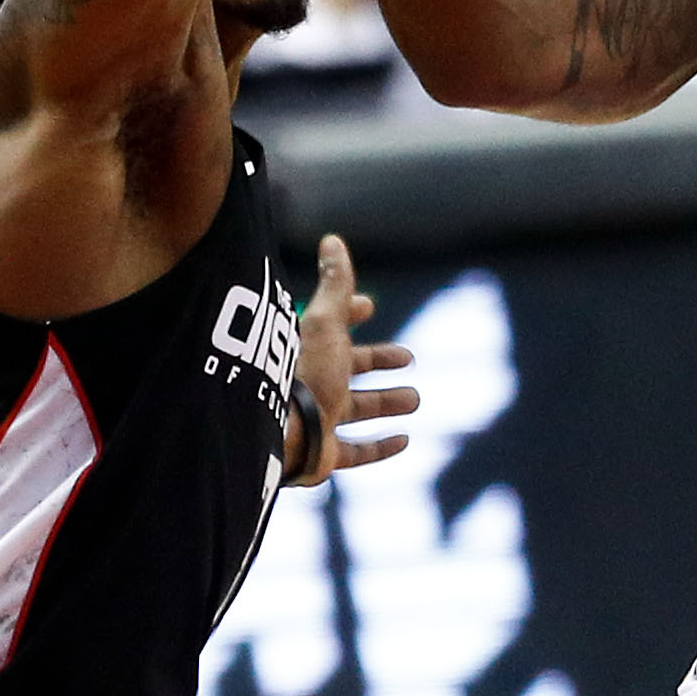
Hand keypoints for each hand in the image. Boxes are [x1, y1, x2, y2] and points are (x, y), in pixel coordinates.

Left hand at [286, 235, 418, 486]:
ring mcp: (318, 420)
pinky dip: (380, 447)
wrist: (281, 433)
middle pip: (349, 369)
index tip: (368, 306)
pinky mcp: (323, 455)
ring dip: (386, 403)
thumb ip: (335, 284)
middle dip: (377, 360)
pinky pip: (355, 452)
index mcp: (310, 350)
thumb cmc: (304, 373)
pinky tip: (403, 441)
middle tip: (408, 357)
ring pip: (356, 409)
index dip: (350, 312)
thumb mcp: (325, 322)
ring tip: (415, 400)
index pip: (331, 326)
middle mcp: (312, 384)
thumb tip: (332, 239)